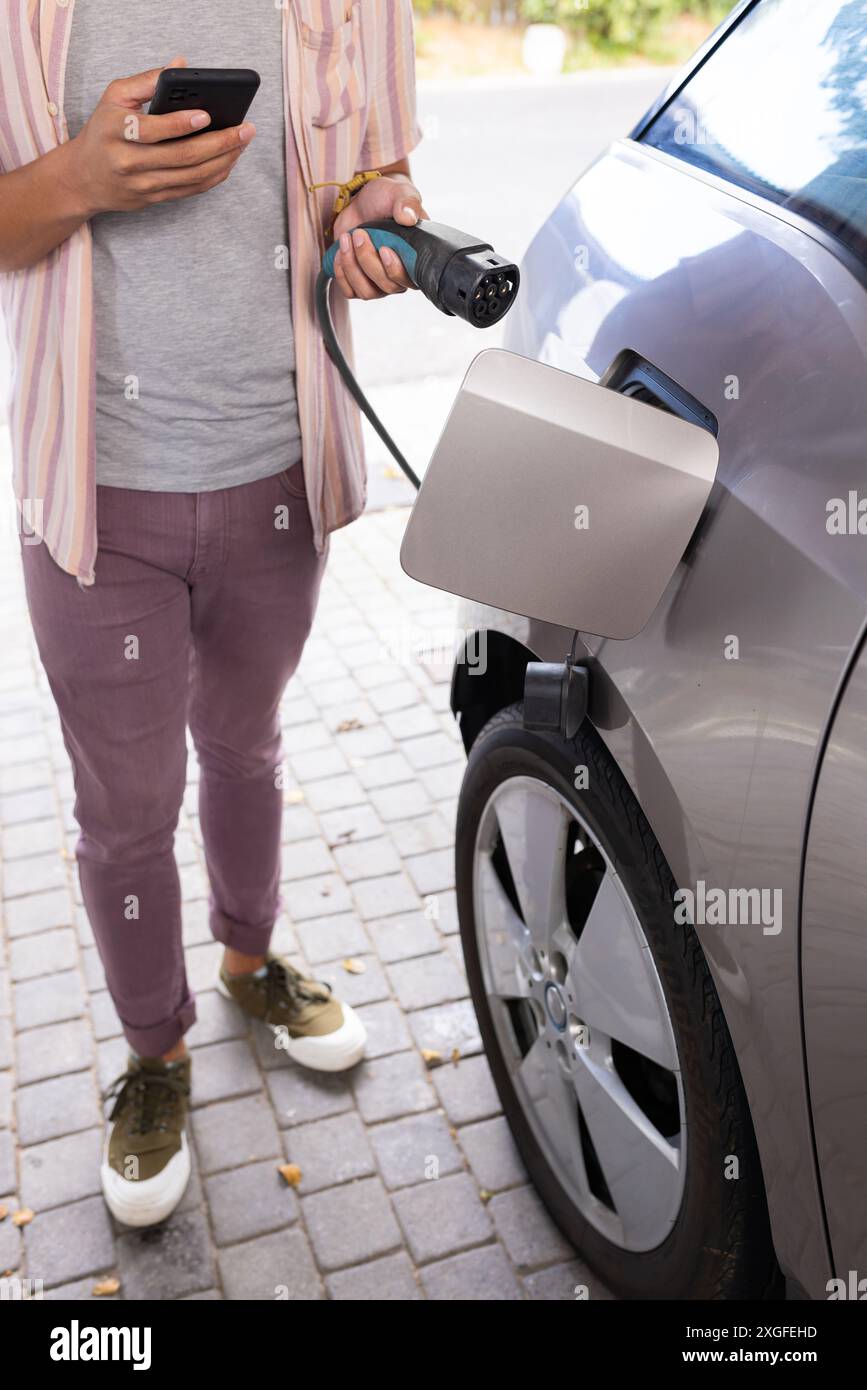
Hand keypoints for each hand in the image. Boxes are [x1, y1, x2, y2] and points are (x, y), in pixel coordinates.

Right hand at [61, 56, 256, 217]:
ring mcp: (144, 185)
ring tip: (243, 143)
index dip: (182, 124)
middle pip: (183, 157)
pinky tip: (229, 161)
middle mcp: (130, 162)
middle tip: (245, 129)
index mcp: (118, 132)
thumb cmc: (103, 131)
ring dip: (224, 160)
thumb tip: (180, 65)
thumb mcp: (114, 98)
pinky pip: (192, 189)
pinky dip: (215, 176)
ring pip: (192, 176)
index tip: (207, 114)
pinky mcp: (155, 199)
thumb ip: (146, 80)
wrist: (83, 179)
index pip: (153, 130)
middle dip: (220, 143)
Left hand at [331, 174, 429, 299]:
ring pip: (367, 292)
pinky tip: (339, 253)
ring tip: (346, 239)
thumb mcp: (400, 193)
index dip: (395, 270)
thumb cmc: (386, 199)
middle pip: (386, 287)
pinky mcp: (359, 281)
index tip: (384, 249)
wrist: (362, 201)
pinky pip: (350, 292)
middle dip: (368, 261)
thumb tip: (408, 218)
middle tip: (359, 234)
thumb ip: (408, 203)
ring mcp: (378, 282)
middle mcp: (399, 276)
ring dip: (352, 267)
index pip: (410, 280)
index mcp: (415, 259)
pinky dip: (342, 275)